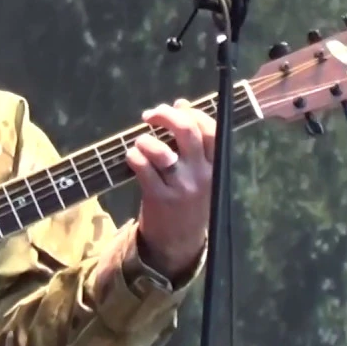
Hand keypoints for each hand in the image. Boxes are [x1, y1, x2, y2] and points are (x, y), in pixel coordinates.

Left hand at [124, 99, 215, 278]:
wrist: (178, 242)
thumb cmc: (187, 198)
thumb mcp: (198, 171)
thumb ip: (192, 139)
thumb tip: (182, 103)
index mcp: (214, 166)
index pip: (211, 129)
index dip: (191, 112)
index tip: (175, 108)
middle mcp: (201, 175)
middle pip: (187, 132)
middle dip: (166, 115)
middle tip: (149, 115)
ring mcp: (180, 187)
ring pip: (161, 150)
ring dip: (145, 140)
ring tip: (140, 143)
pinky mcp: (159, 198)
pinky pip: (142, 168)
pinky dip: (133, 156)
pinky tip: (132, 158)